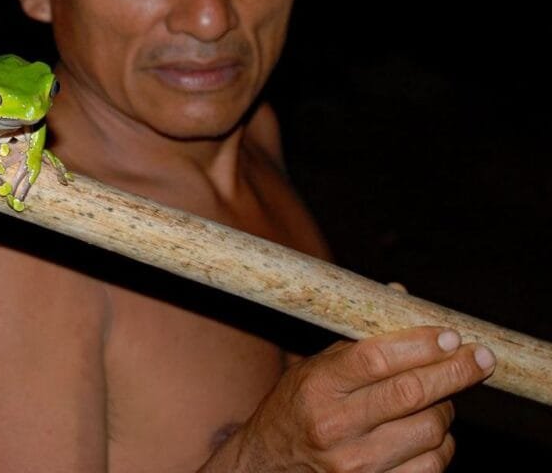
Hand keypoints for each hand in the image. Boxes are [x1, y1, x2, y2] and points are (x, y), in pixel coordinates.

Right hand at [233, 327, 495, 471]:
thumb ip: (360, 338)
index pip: (376, 358)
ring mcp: (355, 466)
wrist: (270, 464)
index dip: (419, 345)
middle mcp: (334, 427)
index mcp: (317, 386)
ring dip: (445, 408)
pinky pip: (431, 467)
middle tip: (480, 357)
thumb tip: (401, 295)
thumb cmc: (297, 406)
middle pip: (410, 394)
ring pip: (429, 430)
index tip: (449, 335)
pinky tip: (430, 431)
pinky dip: (442, 446)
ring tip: (439, 396)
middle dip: (454, 372)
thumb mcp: (316, 366)